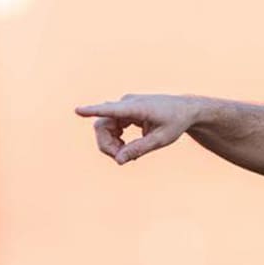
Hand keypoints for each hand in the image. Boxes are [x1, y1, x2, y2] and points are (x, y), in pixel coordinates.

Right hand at [75, 93, 199, 164]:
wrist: (186, 110)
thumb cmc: (175, 123)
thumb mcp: (161, 139)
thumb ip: (139, 149)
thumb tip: (119, 160)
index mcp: (138, 107)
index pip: (111, 109)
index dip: (93, 111)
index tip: (77, 110)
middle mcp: (127, 103)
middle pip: (102, 126)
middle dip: (107, 145)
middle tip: (121, 159)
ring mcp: (124, 106)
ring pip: (104, 127)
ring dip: (112, 144)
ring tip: (129, 155)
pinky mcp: (124, 110)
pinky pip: (111, 126)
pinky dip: (116, 139)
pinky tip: (126, 147)